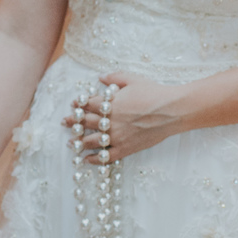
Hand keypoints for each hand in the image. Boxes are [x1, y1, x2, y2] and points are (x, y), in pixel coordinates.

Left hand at [61, 72, 185, 164]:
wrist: (172, 111)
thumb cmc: (154, 92)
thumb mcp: (133, 79)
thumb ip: (114, 77)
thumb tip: (100, 77)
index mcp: (110, 104)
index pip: (87, 105)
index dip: (78, 104)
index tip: (73, 105)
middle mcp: (110, 121)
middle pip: (85, 122)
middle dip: (73, 122)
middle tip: (65, 122)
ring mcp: (117, 136)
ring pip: (92, 141)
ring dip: (79, 142)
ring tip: (71, 142)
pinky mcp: (126, 148)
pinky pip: (106, 157)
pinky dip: (94, 159)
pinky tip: (86, 160)